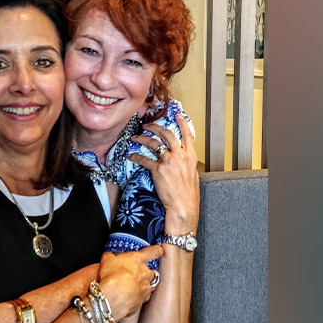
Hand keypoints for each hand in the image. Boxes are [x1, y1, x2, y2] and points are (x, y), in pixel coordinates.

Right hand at [96, 245, 163, 318]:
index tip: (159, 250)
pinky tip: (127, 298)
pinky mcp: (142, 302)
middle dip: (144, 272)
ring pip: (147, 285)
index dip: (156, 250)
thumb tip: (109, 256)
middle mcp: (145, 273)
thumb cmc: (112, 277)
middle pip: (150, 271)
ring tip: (129, 287)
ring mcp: (145, 289)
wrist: (113, 298)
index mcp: (138, 260)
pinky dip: (136, 298)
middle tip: (132, 273)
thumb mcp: (107, 260)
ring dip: (140, 286)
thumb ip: (111, 257)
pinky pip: (141, 298)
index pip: (153, 252)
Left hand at [129, 113, 199, 231]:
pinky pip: (144, 159)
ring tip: (135, 137)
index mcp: (191, 157)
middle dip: (156, 127)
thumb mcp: (192, 175)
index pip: (188, 135)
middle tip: (148, 125)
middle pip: (168, 134)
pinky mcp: (158, 170)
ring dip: (143, 138)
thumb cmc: (188, 195)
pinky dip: (135, 156)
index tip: (177, 116)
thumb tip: (181, 159)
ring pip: (154, 143)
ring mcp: (169, 162)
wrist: (183, 206)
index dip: (182, 124)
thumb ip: (186, 164)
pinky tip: (130, 155)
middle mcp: (181, 156)